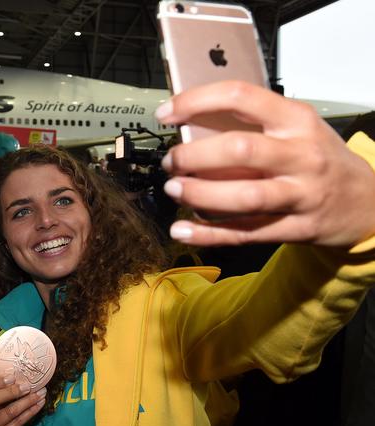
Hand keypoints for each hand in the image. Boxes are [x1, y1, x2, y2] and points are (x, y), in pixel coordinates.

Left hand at [156, 80, 374, 246]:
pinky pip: (247, 234)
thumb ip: (254, 125)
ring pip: (244, 196)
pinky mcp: (297, 228)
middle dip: (194, 157)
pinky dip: (209, 234)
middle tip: (171, 162)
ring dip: (200, 195)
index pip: (241, 97)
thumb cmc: (319, 158)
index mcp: (297, 119)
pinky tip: (182, 230)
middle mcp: (302, 154)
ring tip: (174, 191)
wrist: (367, 201)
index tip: (166, 113)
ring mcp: (302, 194)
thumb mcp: (297, 128)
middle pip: (240, 150)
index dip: (196, 102)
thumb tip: (190, 127)